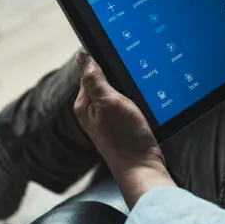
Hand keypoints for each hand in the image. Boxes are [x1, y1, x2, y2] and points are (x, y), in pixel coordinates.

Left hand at [73, 53, 174, 205]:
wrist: (142, 166)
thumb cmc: (125, 137)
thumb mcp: (109, 102)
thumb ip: (94, 80)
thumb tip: (82, 57)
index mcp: (84, 104)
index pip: (90, 71)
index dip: (105, 61)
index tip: (120, 58)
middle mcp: (92, 111)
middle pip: (104, 80)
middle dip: (117, 75)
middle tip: (133, 75)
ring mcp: (106, 119)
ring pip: (116, 91)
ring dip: (127, 87)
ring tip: (138, 88)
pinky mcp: (121, 124)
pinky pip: (125, 102)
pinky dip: (133, 98)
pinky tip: (142, 100)